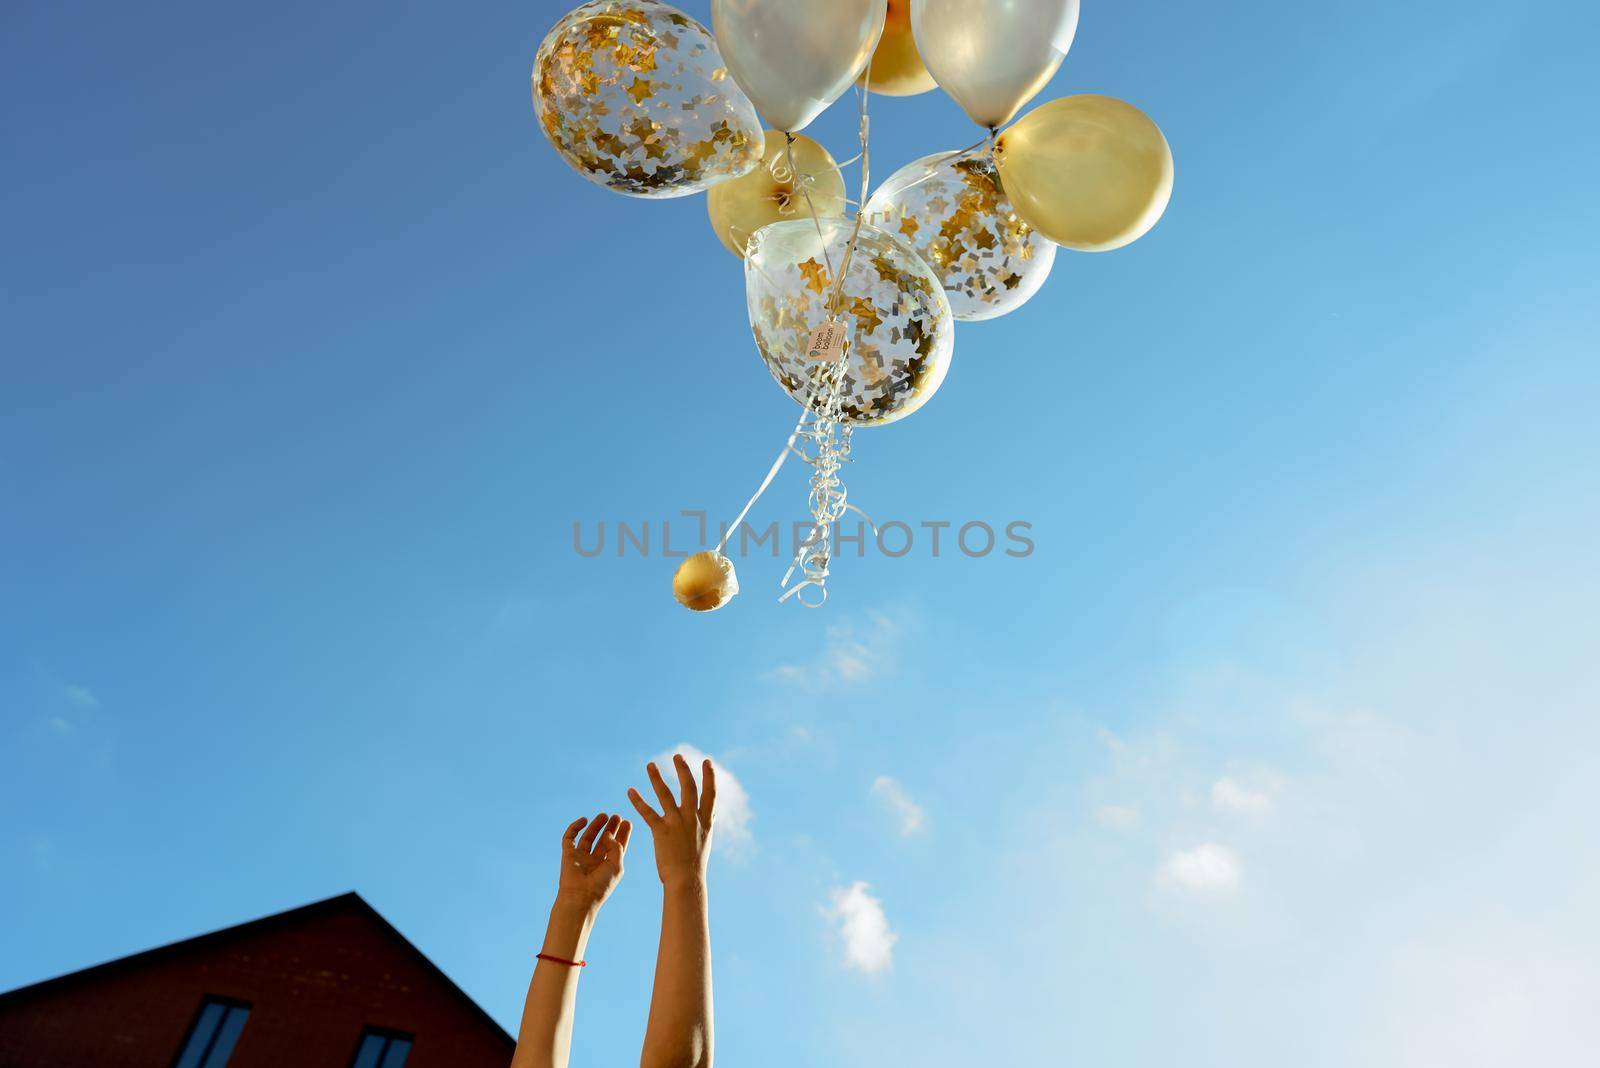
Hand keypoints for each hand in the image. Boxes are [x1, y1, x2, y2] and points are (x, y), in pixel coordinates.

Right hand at [555, 812, 629, 910]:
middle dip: (610, 828)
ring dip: (596, 825)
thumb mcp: (617, 865)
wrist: (580, 896)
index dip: (622, 834)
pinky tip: (584, 820)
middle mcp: (595, 861)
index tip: (627, 822)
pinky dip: (575, 827)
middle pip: (603, 840)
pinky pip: (569, 837)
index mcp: (609, 866)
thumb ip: (616, 846)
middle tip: (617, 816)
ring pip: (588, 837)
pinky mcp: (568, 854)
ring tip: (604, 815)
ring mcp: (581, 857)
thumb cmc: (601, 885)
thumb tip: (608, 833)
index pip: (617, 847)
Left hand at [627, 755, 716, 887]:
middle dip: (683, 770)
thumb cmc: (695, 864)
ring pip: (666, 795)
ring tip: (650, 765)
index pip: (710, 794)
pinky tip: (630, 791)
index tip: (707, 762)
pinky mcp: (662, 831)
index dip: (709, 777)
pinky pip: (648, 812)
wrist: (687, 881)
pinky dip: (638, 801)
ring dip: (657, 778)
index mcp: (705, 821)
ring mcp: (677, 824)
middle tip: (677, 756)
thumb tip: (713, 811)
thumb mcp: (706, 840)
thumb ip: (708, 823)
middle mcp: (693, 819)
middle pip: (689, 788)